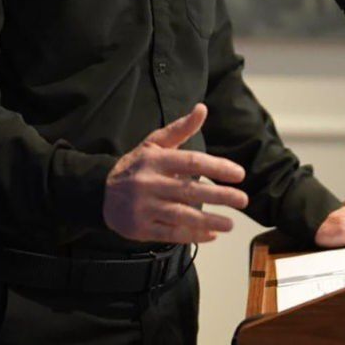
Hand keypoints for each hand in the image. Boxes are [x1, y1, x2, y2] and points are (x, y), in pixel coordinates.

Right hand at [103, 103, 249, 243]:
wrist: (101, 192)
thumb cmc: (136, 166)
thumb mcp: (153, 143)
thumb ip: (180, 129)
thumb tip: (202, 109)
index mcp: (155, 160)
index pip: (191, 162)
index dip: (217, 167)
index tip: (239, 174)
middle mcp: (149, 183)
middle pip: (190, 191)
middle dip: (220, 196)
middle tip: (243, 199)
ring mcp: (145, 208)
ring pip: (182, 216)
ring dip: (210, 221)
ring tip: (231, 224)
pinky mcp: (141, 228)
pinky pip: (172, 234)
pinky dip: (194, 236)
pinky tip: (212, 235)